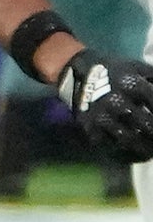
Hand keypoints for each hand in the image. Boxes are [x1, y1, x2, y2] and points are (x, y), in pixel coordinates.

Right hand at [57, 48, 152, 162]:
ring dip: (144, 148)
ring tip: (150, 152)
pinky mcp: (89, 126)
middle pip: (147, 125)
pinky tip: (133, 153)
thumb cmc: (113, 71)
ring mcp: (102, 115)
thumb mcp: (136, 68)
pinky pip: (110, 144)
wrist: (76, 73)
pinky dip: (124, 152)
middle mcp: (117, 101)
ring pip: (130, 139)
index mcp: (131, 84)